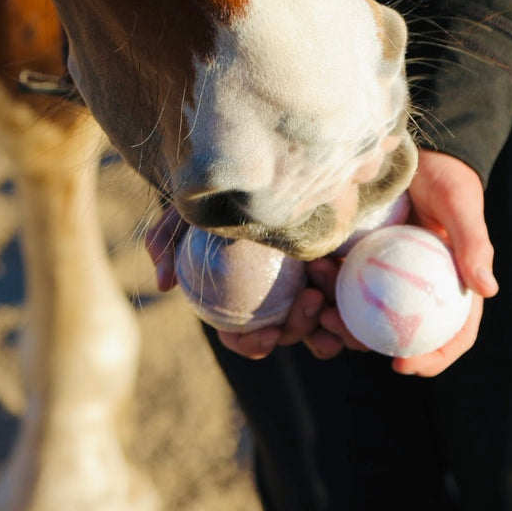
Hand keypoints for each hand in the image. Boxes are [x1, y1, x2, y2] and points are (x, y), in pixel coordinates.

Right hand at [143, 208, 341, 359]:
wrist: (255, 166)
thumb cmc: (216, 194)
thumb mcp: (185, 214)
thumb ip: (165, 243)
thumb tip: (165, 285)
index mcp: (238, 298)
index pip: (241, 336)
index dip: (252, 344)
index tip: (267, 335)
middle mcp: (272, 297)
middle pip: (287, 331)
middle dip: (300, 326)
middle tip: (312, 298)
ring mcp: (303, 284)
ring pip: (319, 320)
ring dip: (328, 318)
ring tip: (326, 283)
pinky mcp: (334, 269)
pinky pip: (344, 295)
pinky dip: (347, 297)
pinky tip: (343, 275)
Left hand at [312, 149, 497, 375]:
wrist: (412, 153)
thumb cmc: (446, 177)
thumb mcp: (460, 205)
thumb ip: (473, 244)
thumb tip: (488, 289)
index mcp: (453, 288)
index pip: (452, 334)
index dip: (433, 358)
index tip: (403, 366)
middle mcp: (419, 291)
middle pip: (399, 334)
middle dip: (369, 344)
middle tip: (344, 335)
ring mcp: (387, 280)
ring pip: (365, 316)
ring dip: (340, 321)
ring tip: (319, 310)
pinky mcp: (360, 263)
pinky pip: (343, 287)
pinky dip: (328, 289)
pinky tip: (313, 278)